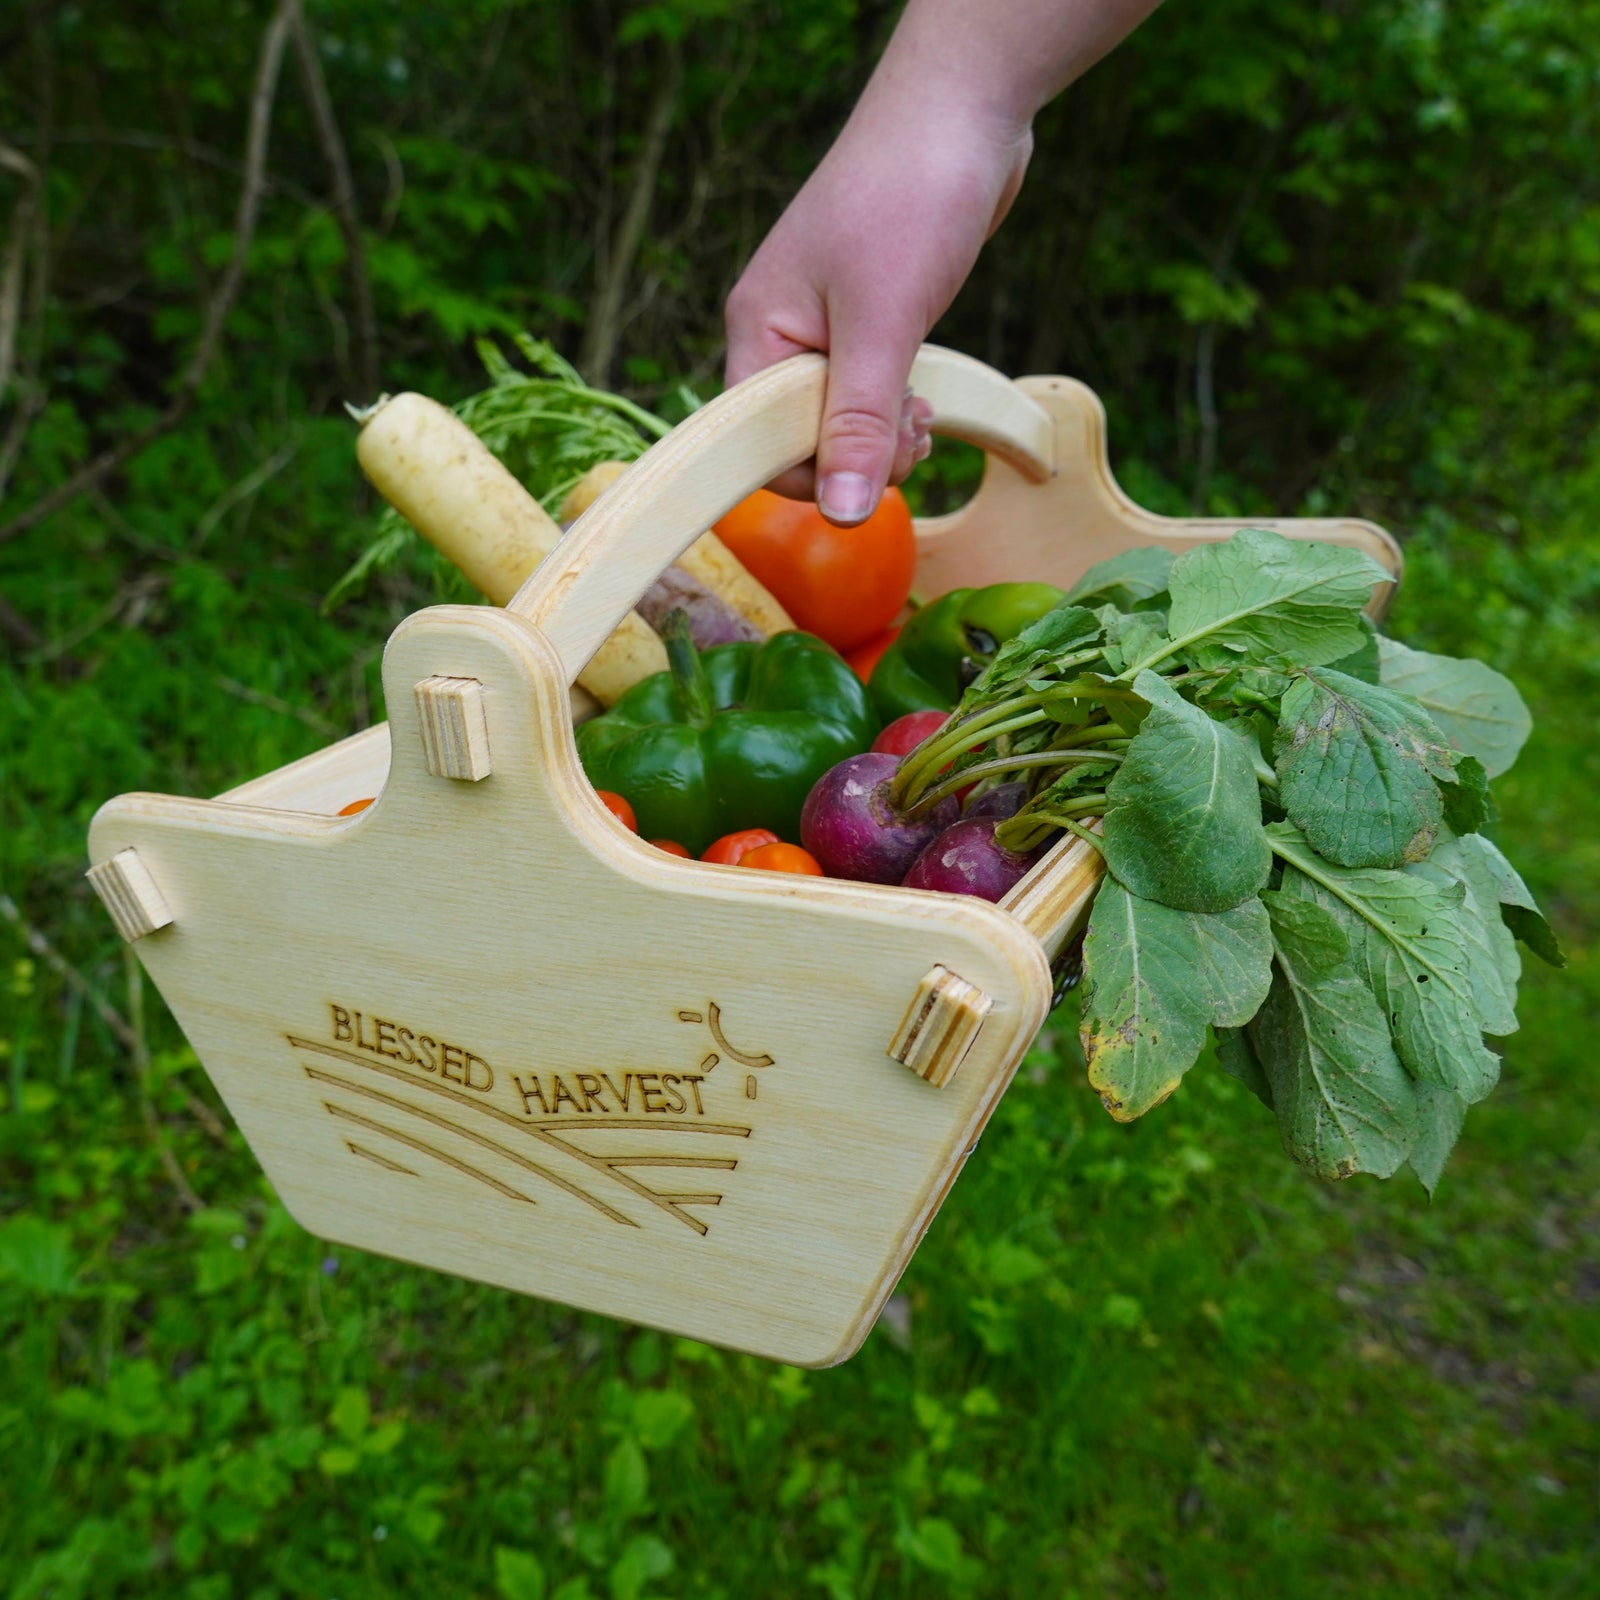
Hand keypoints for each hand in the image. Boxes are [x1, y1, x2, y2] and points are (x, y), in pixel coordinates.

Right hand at [724, 97, 1030, 523]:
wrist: (962, 109)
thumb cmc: (911, 199)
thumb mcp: (885, 324)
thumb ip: (860, 423)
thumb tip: (845, 514)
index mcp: (757, 331)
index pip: (758, 447)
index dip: (815, 475)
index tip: (877, 463)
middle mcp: (778, 335)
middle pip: (799, 441)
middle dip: (858, 456)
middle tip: (914, 435)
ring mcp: (821, 328)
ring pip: (838, 421)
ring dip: (883, 437)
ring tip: (924, 415)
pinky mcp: (863, 322)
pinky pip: (864, 394)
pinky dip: (894, 409)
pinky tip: (924, 399)